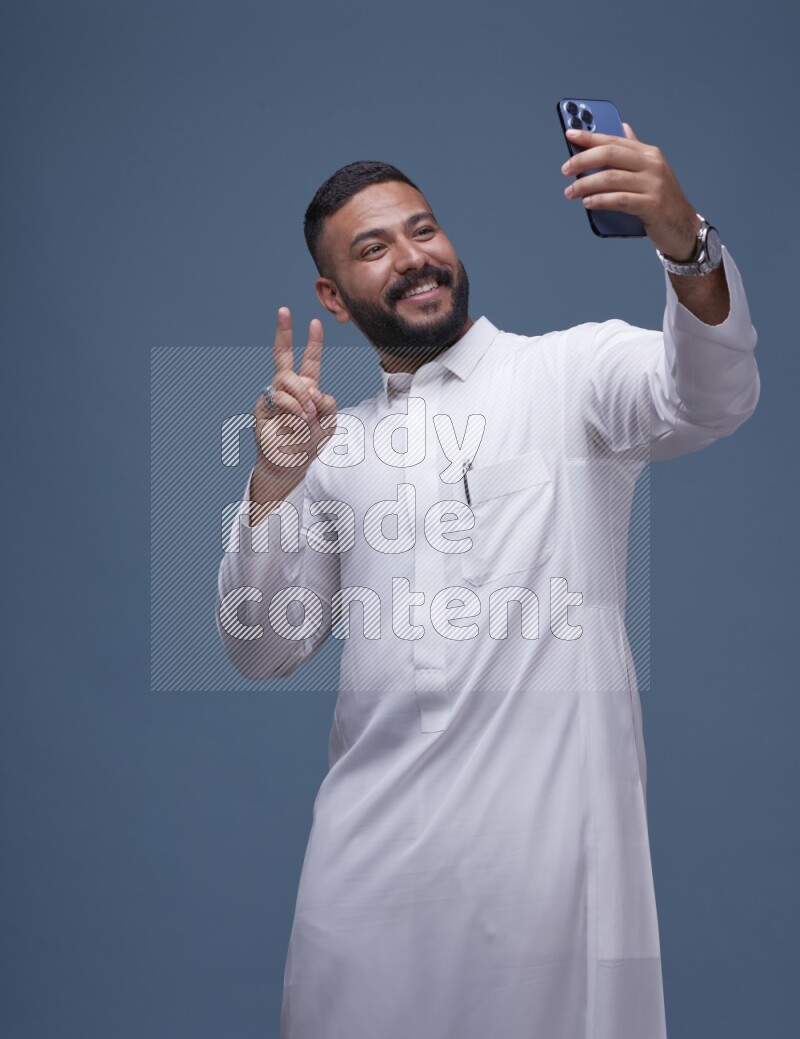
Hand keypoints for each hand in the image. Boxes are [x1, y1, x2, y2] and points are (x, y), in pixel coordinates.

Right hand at [253, 307, 337, 490]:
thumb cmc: (309, 444)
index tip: (315, 322)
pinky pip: (280, 398)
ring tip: (308, 415)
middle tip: (283, 310)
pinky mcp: (263, 407)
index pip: (309, 361)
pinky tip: (300, 419)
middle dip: (283, 332)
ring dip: (302, 395)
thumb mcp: (329, 423)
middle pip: (283, 356)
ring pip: (288, 379)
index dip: (313, 343)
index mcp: (306, 388)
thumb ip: (327, 404)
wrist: (290, 465)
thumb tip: (312, 390)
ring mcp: (274, 396)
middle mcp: (288, 388)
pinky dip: (293, 408)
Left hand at [561, 123, 700, 260]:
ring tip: (570, 192)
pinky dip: (599, 200)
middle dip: (583, 160)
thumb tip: (622, 128)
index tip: (569, 133)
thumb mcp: (649, 171)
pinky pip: (619, 200)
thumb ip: (633, 151)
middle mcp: (652, 165)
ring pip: (611, 178)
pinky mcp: (651, 205)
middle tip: (565, 169)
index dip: (590, 136)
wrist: (683, 228)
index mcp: (649, 154)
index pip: (614, 140)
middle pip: (610, 155)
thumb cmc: (661, 201)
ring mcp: (653, 185)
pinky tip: (587, 203)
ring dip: (585, 184)